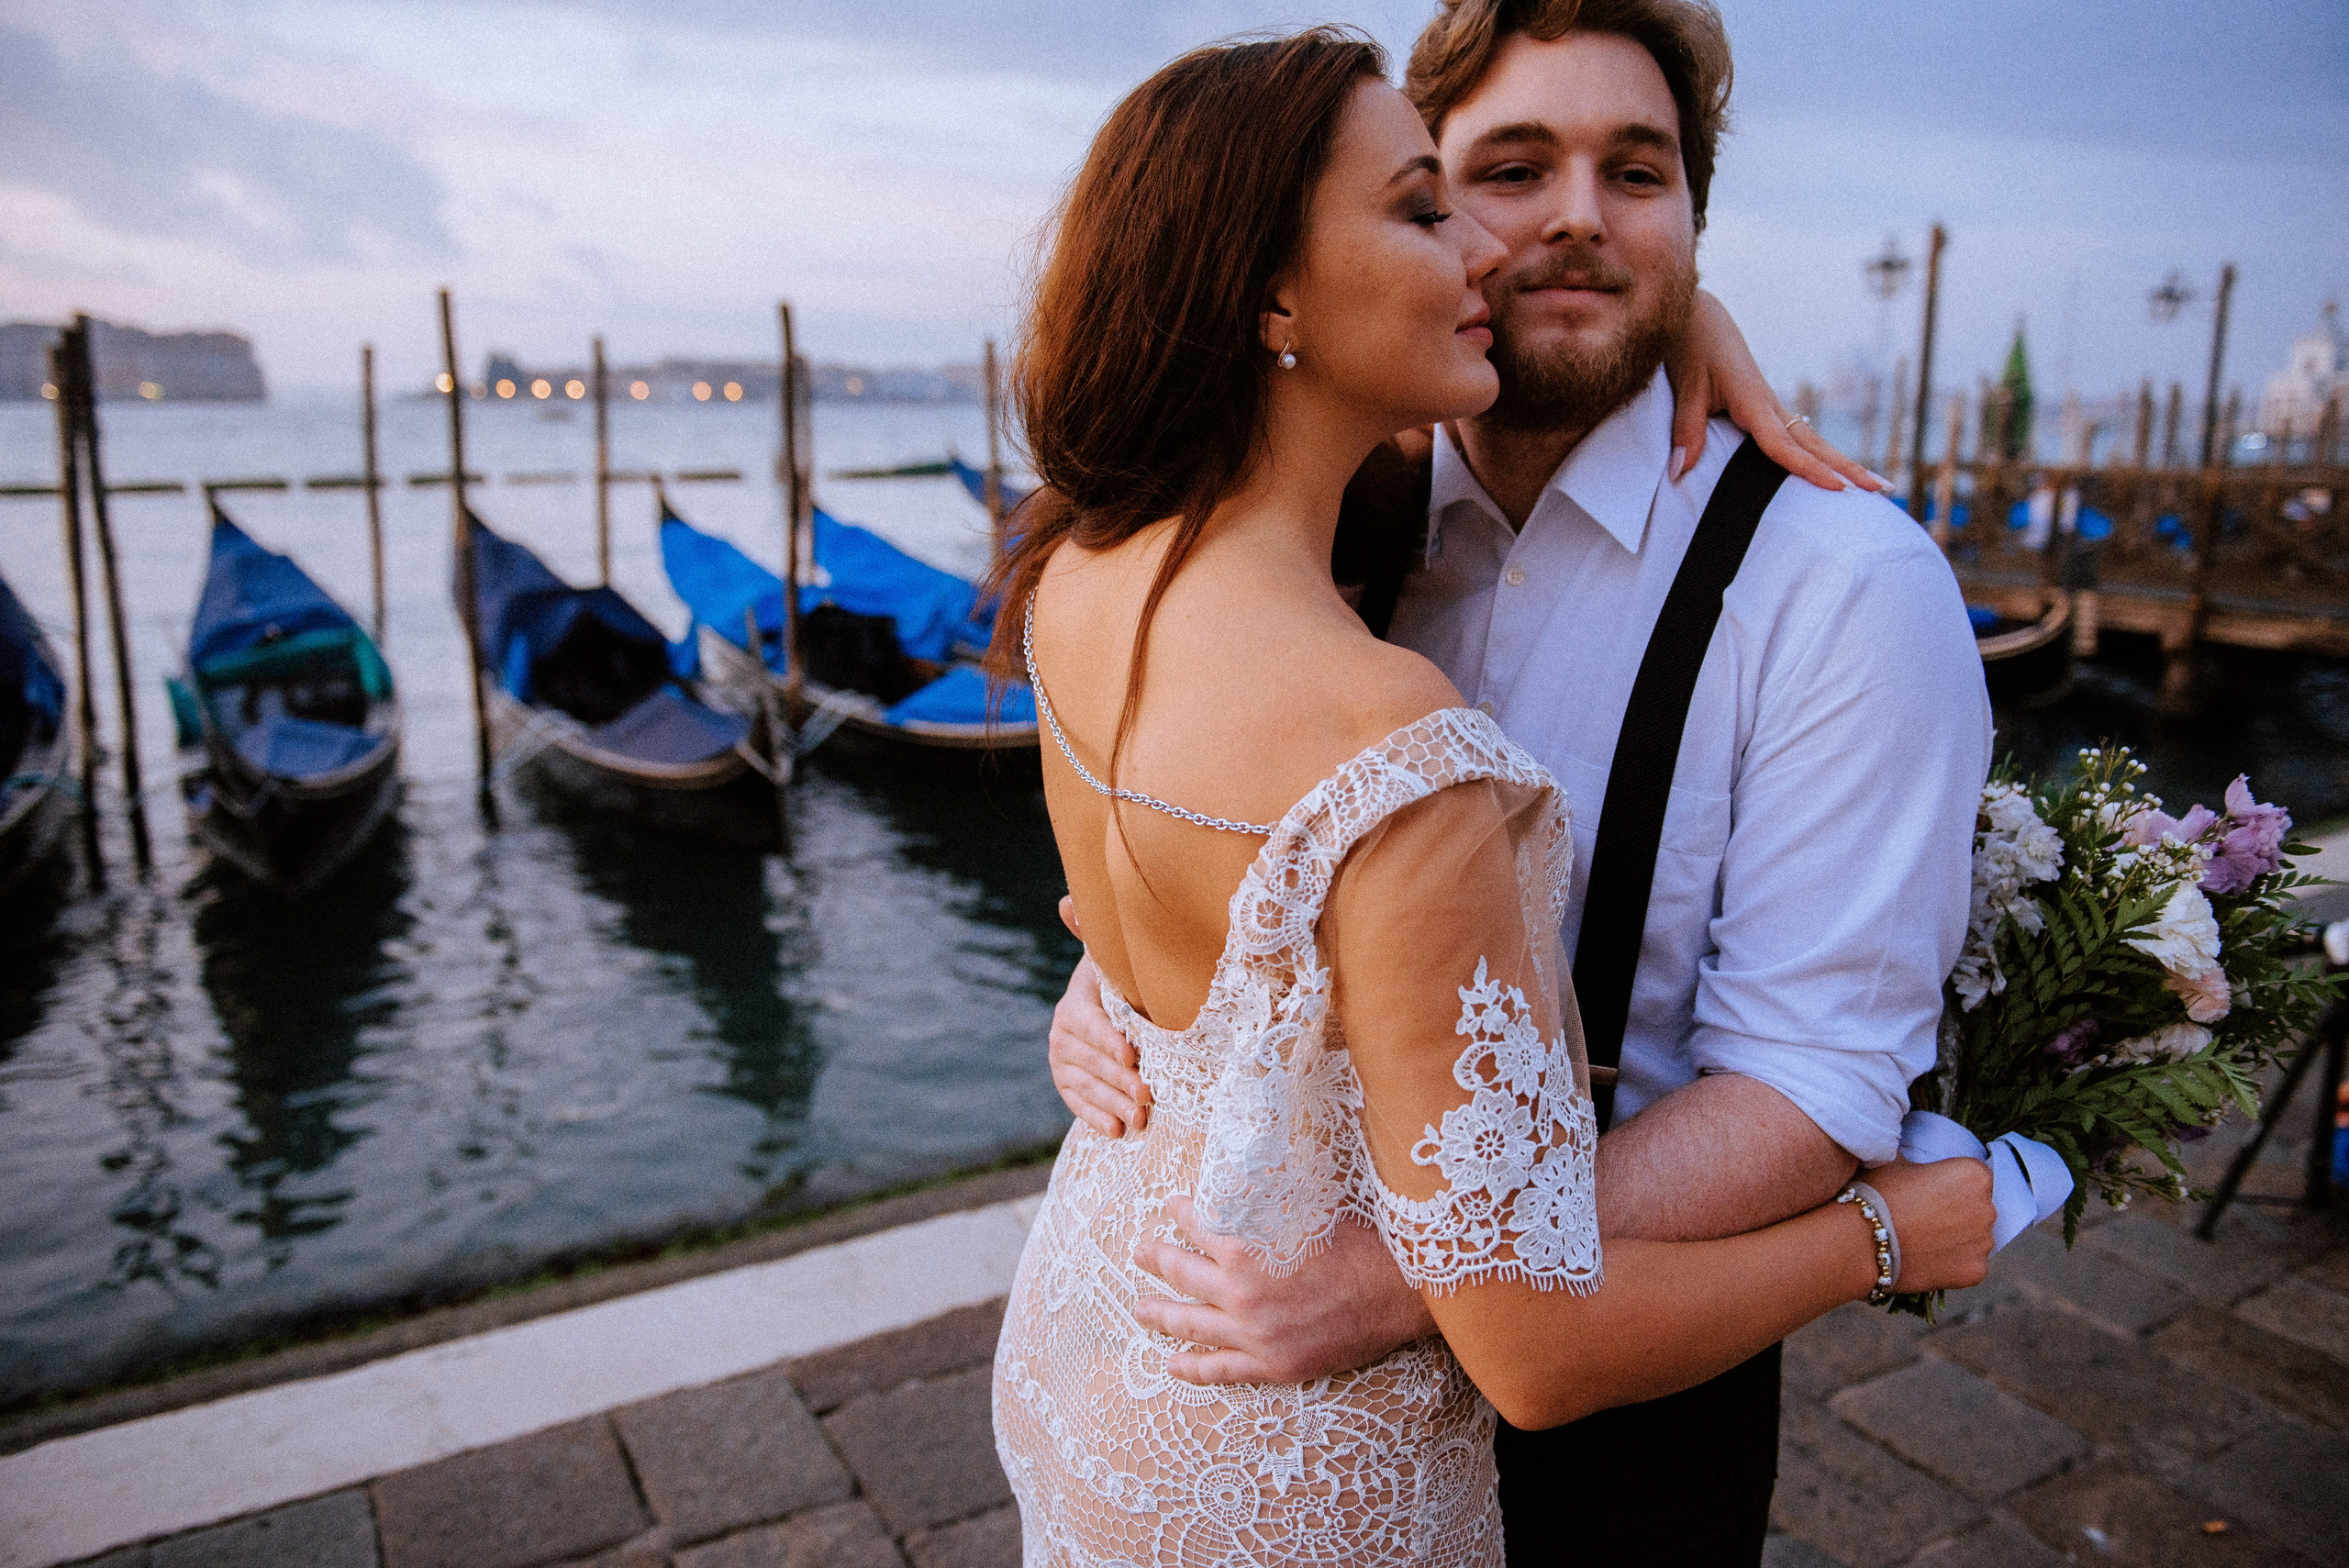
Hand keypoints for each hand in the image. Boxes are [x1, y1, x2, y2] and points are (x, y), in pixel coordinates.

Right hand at [1050, 921, 1149, 1137]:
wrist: (1110, 1008)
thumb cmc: (1121, 982)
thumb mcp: (1111, 960)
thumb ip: (1094, 934)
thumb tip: (1067, 900)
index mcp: (1075, 1005)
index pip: (1089, 1025)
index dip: (1108, 1041)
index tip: (1132, 1055)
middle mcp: (1062, 1035)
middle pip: (1091, 1062)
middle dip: (1119, 1079)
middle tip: (1148, 1093)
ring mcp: (1063, 1063)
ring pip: (1087, 1087)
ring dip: (1113, 1104)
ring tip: (1139, 1119)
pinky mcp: (1068, 1086)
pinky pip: (1078, 1105)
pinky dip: (1096, 1119)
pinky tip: (1117, 1132)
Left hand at [1131, 1194, 1435, 1384]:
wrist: (1400, 1293)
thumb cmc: (1358, 1241)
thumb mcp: (1308, 1204)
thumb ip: (1268, 1193)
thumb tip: (1243, 1167)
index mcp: (1246, 1250)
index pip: (1197, 1225)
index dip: (1180, 1212)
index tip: (1170, 1205)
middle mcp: (1241, 1295)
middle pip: (1183, 1274)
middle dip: (1157, 1259)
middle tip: (1140, 1252)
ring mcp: (1254, 1336)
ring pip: (1191, 1325)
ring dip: (1160, 1313)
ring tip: (1138, 1308)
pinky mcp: (1273, 1365)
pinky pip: (1221, 1370)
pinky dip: (1192, 1368)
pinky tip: (1171, 1365)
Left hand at [1665, 289, 1885, 494]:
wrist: (1700, 316)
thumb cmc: (1692, 348)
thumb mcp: (1686, 388)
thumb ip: (1686, 430)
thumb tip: (1679, 472)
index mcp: (1754, 401)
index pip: (1784, 444)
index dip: (1809, 469)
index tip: (1838, 488)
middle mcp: (1770, 405)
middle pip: (1815, 443)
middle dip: (1849, 468)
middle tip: (1884, 490)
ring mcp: (1772, 406)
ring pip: (1813, 440)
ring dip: (1843, 462)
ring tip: (1875, 485)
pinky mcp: (1765, 407)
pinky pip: (1798, 436)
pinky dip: (1819, 454)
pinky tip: (1833, 468)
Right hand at [1862, 1157, 1994, 1294]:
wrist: (1859, 1241)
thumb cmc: (1876, 1194)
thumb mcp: (1895, 1160)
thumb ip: (1917, 1158)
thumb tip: (1911, 1154)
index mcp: (1974, 1174)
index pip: (1975, 1177)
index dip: (1951, 1184)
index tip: (1930, 1191)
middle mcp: (1988, 1207)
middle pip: (1979, 1207)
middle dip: (1958, 1211)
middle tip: (1924, 1216)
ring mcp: (1985, 1242)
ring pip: (1976, 1237)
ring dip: (1957, 1238)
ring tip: (1923, 1239)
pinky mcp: (1977, 1271)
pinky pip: (1969, 1264)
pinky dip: (1953, 1263)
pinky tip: (1927, 1258)